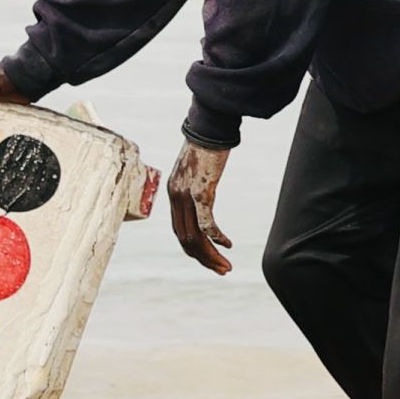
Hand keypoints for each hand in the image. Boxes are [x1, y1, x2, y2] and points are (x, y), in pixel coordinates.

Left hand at [166, 139, 232, 273]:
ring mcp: (186, 195)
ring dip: (210, 255)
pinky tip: (227, 244)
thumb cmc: (206, 147)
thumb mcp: (195, 171)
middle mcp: (175, 198)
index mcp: (172, 194)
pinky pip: (206, 223)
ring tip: (226, 267)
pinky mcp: (201, 191)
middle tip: (222, 271)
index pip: (180, 232)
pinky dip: (216, 238)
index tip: (211, 259)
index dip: (195, 250)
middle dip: (204, 259)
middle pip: (186, 240)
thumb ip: (195, 187)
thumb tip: (203, 199)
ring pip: (195, 237)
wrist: (209, 127)